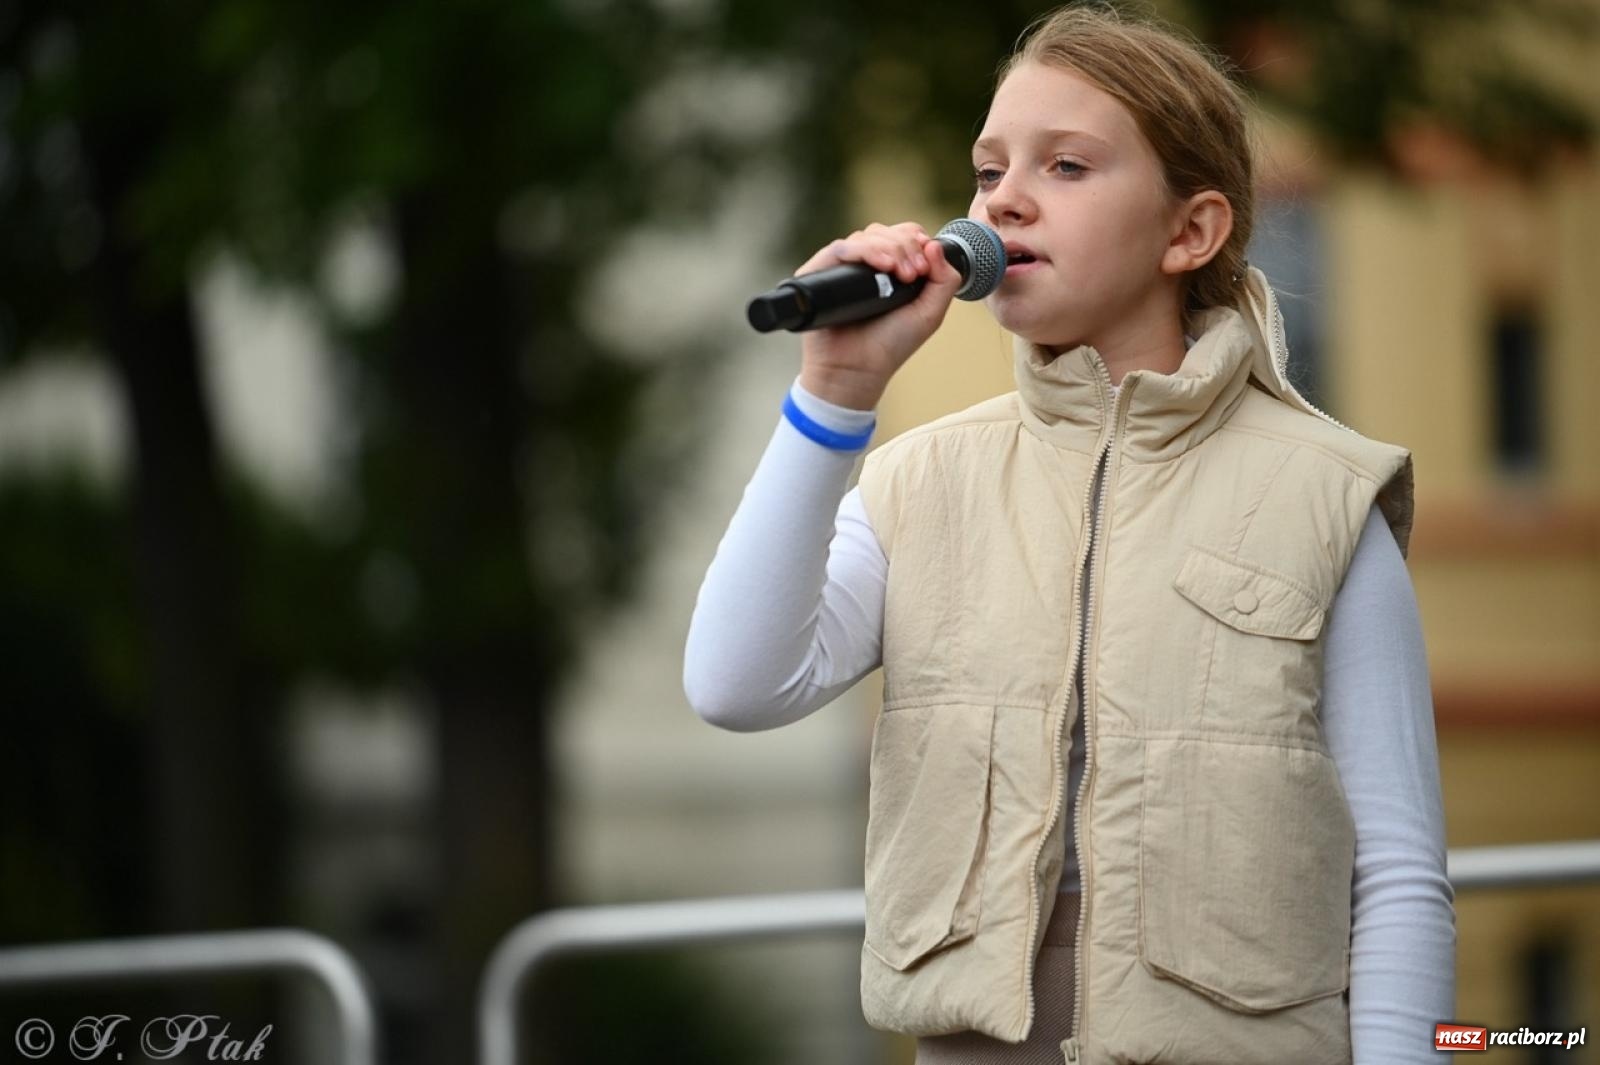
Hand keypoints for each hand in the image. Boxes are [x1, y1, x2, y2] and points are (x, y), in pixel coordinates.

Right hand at [796, 221, 963, 409]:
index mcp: (889, 270)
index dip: (916, 240)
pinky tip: (882, 266)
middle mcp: (865, 265)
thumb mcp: (929, 314)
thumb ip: (944, 281)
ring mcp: (843, 269)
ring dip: (889, 248)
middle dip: (906, 246)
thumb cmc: (889, 346)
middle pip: (886, 232)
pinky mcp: (820, 273)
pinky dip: (864, 251)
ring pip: (866, 236)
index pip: (902, 235)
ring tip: (901, 274)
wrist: (857, 371)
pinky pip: (840, 248)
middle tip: (914, 273)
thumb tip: (934, 245)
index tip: (925, 264)